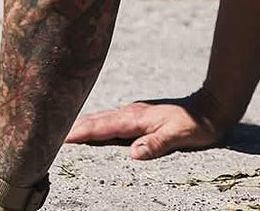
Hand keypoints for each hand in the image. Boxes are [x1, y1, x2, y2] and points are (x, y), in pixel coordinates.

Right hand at [65, 88, 232, 159]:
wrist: (211, 106)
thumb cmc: (196, 124)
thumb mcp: (180, 135)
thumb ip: (157, 143)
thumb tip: (133, 153)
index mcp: (137, 118)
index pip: (103, 126)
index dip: (81, 132)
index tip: (60, 136)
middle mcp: (132, 112)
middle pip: (97, 119)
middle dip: (74, 125)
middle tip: (48, 131)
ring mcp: (135, 111)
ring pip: (103, 117)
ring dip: (83, 123)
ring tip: (63, 129)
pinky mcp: (140, 114)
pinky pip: (111, 119)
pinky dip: (97, 122)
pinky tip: (93, 127)